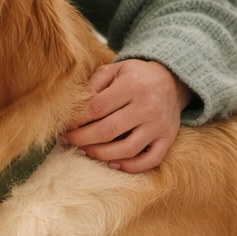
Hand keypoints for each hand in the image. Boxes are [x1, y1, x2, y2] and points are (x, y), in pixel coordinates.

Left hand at [60, 59, 191, 172]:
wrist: (172, 79)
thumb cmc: (136, 75)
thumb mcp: (114, 69)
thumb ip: (94, 83)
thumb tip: (74, 106)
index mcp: (131, 86)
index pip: (96, 108)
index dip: (76, 119)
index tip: (64, 125)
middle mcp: (148, 106)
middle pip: (107, 131)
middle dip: (81, 139)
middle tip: (67, 140)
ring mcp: (159, 125)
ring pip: (126, 149)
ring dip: (100, 154)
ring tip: (84, 151)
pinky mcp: (168, 138)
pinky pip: (150, 160)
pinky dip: (131, 167)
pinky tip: (113, 163)